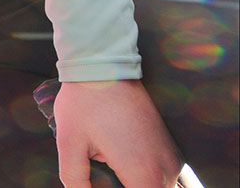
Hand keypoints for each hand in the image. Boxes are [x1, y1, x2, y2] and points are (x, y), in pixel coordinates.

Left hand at [54, 79, 181, 187]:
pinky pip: (158, 173)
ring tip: (105, 162)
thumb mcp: (69, 143)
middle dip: (122, 186)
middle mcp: (165, 167)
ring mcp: (171, 156)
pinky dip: (140, 174)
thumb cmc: (85, 101)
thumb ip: (74, 178)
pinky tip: (116, 159)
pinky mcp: (169, 146)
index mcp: (143, 172)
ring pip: (155, 186)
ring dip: (131, 182)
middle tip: (99, 170)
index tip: (100, 183)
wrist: (105, 65)